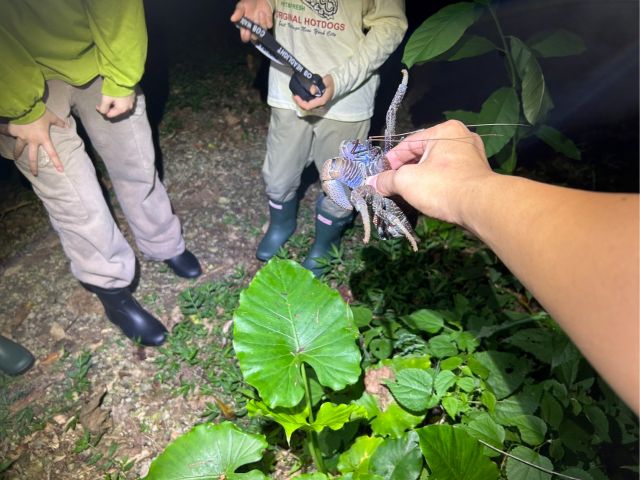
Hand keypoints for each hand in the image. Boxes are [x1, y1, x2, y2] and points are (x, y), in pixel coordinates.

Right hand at [6, 109, 66, 175]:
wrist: (25, 107)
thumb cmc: (40, 113)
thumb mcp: (51, 117)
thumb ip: (59, 122)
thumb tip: (67, 125)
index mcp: (43, 138)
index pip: (52, 152)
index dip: (56, 162)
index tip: (60, 170)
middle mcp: (32, 140)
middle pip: (32, 157)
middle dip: (33, 166)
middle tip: (34, 174)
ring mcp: (21, 137)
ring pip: (18, 148)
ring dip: (17, 153)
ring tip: (15, 158)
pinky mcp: (13, 131)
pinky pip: (6, 132)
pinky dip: (2, 132)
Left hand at [96, 93, 134, 118]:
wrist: (125, 79)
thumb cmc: (114, 90)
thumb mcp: (106, 99)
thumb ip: (103, 108)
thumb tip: (103, 112)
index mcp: (121, 110)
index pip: (109, 115)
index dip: (102, 110)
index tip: (98, 104)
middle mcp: (128, 109)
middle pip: (115, 112)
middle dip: (109, 107)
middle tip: (104, 100)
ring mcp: (132, 103)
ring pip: (120, 107)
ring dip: (115, 104)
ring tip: (110, 98)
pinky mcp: (133, 98)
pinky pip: (125, 102)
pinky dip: (120, 101)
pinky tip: (117, 95)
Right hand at [230, 0, 272, 42]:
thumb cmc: (248, 4)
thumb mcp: (242, 6)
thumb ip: (238, 13)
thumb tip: (232, 19)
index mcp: (245, 28)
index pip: (245, 38)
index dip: (246, 37)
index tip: (247, 31)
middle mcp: (254, 30)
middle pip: (254, 38)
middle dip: (255, 31)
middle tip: (255, 22)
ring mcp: (261, 27)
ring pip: (262, 31)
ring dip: (261, 22)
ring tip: (260, 12)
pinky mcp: (268, 24)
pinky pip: (269, 25)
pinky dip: (267, 19)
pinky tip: (264, 13)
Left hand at [293, 75, 334, 110]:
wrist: (336, 84)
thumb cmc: (331, 82)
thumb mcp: (326, 81)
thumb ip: (318, 85)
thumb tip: (311, 90)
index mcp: (321, 101)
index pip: (308, 106)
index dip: (300, 102)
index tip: (295, 95)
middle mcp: (319, 105)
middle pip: (305, 107)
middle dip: (298, 102)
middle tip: (293, 94)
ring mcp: (318, 105)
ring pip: (306, 106)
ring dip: (299, 102)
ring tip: (295, 94)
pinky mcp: (316, 103)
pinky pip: (308, 104)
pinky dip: (302, 100)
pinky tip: (300, 95)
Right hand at [367, 120, 493, 226]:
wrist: (480, 207)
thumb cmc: (442, 186)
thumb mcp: (406, 181)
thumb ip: (387, 180)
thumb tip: (371, 183)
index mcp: (444, 131)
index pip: (408, 143)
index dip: (391, 160)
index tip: (379, 175)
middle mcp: (461, 138)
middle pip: (423, 153)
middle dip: (405, 170)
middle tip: (391, 185)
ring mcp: (472, 155)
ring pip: (436, 165)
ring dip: (420, 178)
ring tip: (406, 193)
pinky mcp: (476, 173)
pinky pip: (449, 175)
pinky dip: (435, 183)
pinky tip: (426, 196)